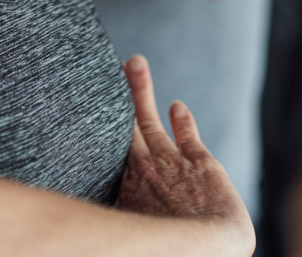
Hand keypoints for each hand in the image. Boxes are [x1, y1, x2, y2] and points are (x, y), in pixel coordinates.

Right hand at [116, 56, 253, 254]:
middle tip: (117, 62)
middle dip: (123, 96)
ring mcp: (172, 164)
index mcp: (128, 186)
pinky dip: (183, 120)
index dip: (105, 125)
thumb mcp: (143, 233)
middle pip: (128, 126)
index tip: (90, 100)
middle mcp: (146, 171)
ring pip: (151, 120)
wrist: (210, 250)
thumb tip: (98, 205)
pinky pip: (188, 136)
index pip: (113, 148)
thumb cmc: (173, 247)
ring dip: (142, 91)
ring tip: (135, 62)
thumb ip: (126, 209)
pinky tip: (179, 106)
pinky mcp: (202, 163)